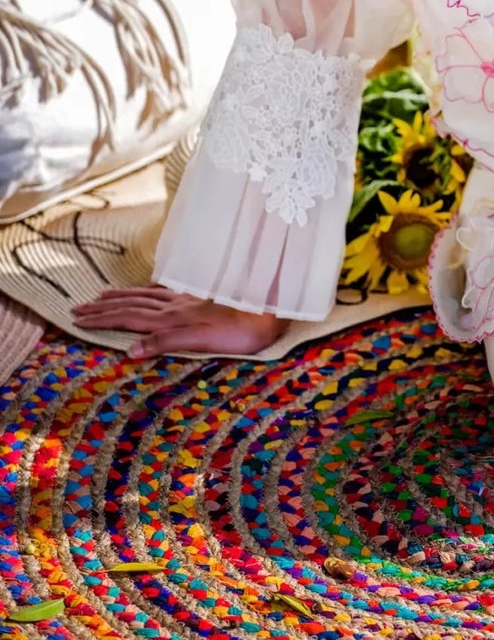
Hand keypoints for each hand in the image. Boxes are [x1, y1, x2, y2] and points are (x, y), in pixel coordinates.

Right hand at [69, 282, 286, 357]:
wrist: (270, 311)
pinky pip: (166, 291)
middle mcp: (176, 306)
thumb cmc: (240, 332)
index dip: (102, 317)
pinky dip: (149, 290)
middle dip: (103, 306)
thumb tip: (128, 352)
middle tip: (78, 307)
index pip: (128, 316)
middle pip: (132, 304)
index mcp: (172, 318)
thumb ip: (165, 343)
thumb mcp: (202, 342)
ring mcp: (188, 299)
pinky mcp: (202, 297)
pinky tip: (148, 287)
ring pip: (146, 295)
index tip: (77, 317)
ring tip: (102, 294)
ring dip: (121, 296)